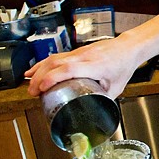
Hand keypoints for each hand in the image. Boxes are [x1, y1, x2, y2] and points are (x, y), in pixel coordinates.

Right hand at [25, 35, 139, 98]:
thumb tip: (92, 112)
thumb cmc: (124, 64)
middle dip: (40, 77)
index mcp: (95, 66)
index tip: (43, 89)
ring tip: (30, 85)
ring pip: (54, 58)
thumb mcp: (116, 87)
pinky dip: (43, 64)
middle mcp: (85, 57)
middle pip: (56, 63)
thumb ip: (103, 99)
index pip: (69, 69)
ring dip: (38, 70)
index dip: (53, 78)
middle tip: (33, 92)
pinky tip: (34, 71)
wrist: (128, 47)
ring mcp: (79, 52)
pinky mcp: (76, 51)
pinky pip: (56, 56)